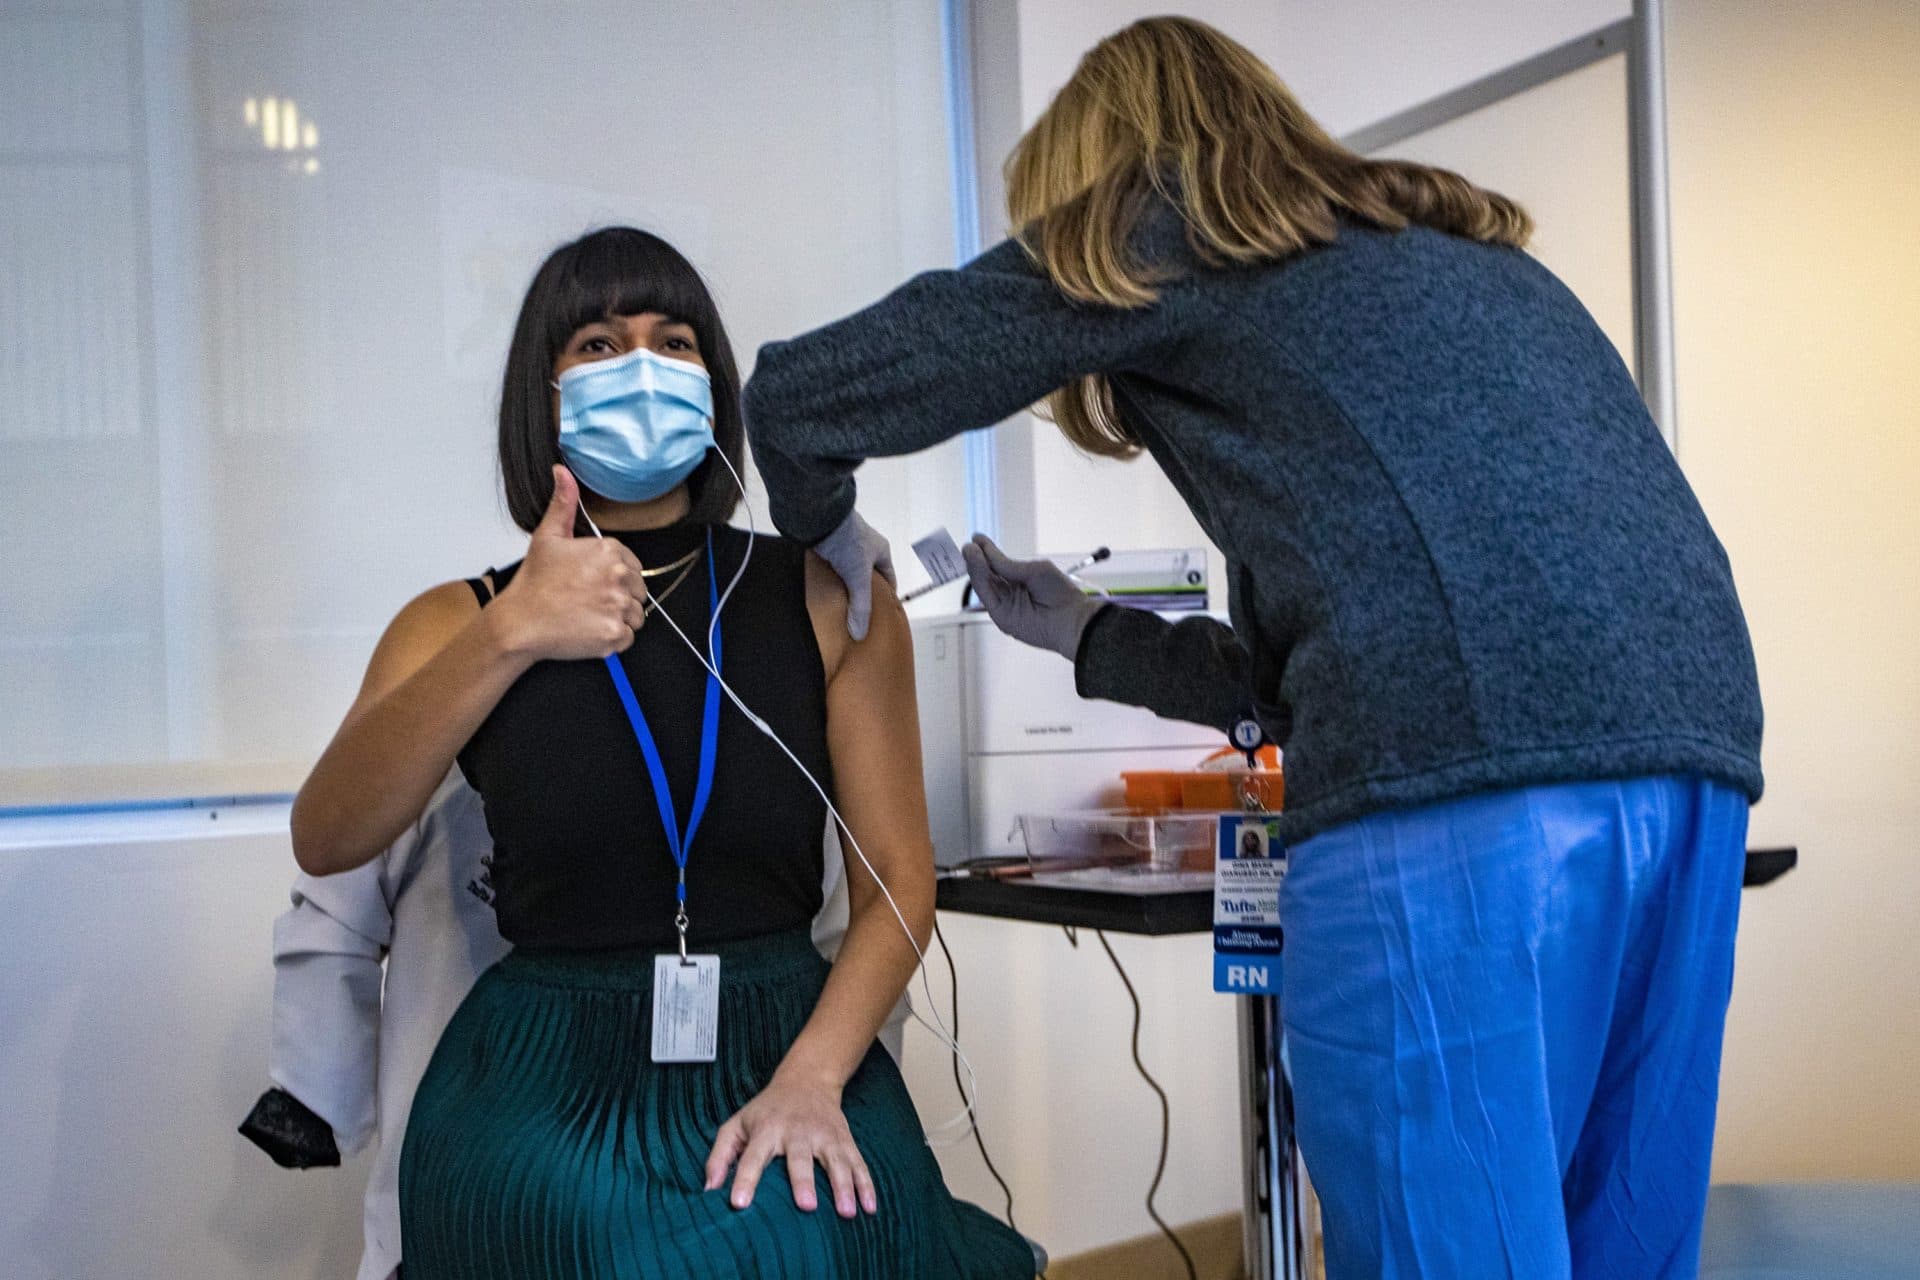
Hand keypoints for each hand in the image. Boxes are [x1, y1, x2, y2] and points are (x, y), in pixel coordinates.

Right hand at [489, 466, 649, 661]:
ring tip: (588, 614)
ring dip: (618, 617)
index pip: (632, 566)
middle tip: (588, 600)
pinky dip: (612, 638)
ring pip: (636, 614)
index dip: (614, 576)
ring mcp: (618, 606)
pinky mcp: (615, 633)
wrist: (519, 623)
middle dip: (619, 597)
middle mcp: (618, 576)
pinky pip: (628, 637)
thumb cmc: (533, 583)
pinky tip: (589, 629)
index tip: (593, 583)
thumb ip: (564, 504)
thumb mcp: (547, 536)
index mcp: (608, 551)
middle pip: (638, 591)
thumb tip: (562, 472)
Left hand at [704, 1072, 876, 1218]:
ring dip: (843, 1186)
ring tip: (846, 1213)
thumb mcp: (737, 1124)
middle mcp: (797, 1131)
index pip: (753, 1156)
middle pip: (800, 1158)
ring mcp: (825, 1135)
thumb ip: (720, 1155)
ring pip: (836, 1161)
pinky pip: (858, 1163)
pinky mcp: (844, 1140)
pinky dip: (866, 1185)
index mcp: (767, 1129)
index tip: (739, 1203)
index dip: (745, 1178)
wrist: (807, 1079)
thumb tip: (708, 1190)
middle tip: (807, 1206)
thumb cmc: (767, 1111)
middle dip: (804, 1181)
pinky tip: (870, 1207)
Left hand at [813, 509, 895, 641]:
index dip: (887, 596)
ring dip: (845, 585)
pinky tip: (826, 590)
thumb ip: (860, 606)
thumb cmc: (847, 540)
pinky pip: (833, 566)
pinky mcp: (829, 546)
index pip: (889, 578)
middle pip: (868, 576)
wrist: (820, 518)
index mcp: (881, 550)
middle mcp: (865, 547)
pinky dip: (831, 578)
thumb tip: (859, 633)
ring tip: (841, 605)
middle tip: (859, 612)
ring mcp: (846, 545)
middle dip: (864, 593)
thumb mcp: (858, 578)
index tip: (883, 612)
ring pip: (849, 571)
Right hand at [961, 534, 1102, 659]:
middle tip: (969, 545)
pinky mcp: (1001, 617)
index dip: (986, 553)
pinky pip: (986, 595)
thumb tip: (984, 551)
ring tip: (970, 550)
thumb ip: (1007, 565)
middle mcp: (1011, 593)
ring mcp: (1005, 606)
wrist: (1071, 618)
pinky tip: (976, 563)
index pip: (997, 566)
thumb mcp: (1033, 571)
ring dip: (975, 566)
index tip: (977, 539)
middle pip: (987, 575)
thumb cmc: (1060, 593)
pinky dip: (979, 578)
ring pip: (984, 584)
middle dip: (976, 559)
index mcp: (1020, 581)